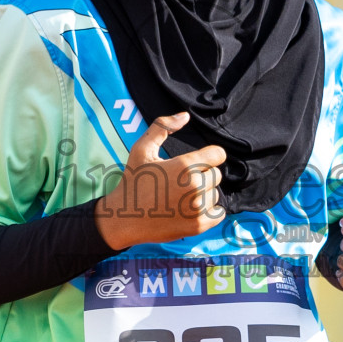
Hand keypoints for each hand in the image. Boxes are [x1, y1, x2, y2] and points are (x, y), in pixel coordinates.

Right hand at [95, 112, 226, 250]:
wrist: (123, 219)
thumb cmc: (133, 182)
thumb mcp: (141, 149)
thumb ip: (163, 126)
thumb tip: (185, 115)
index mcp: (185, 166)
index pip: (218, 154)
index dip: (207, 156)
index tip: (195, 162)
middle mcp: (195, 186)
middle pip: (216, 175)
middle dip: (202, 175)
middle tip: (180, 182)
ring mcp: (197, 208)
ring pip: (215, 194)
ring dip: (204, 194)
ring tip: (181, 197)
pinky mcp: (198, 226)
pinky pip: (218, 214)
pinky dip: (208, 212)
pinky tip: (190, 209)